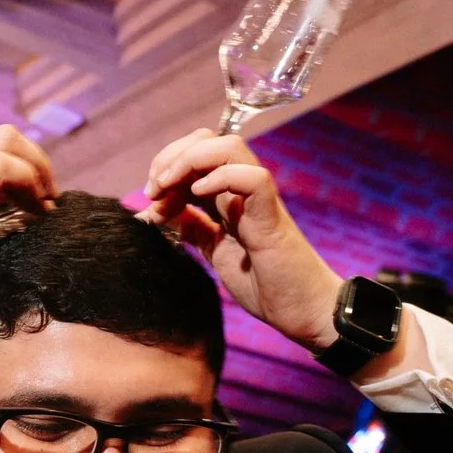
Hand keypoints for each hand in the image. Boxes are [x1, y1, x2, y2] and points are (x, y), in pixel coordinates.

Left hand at [139, 132, 342, 351]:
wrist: (302, 312)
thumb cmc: (265, 284)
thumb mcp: (216, 251)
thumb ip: (193, 227)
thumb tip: (155, 212)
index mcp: (228, 197)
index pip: (195, 154)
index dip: (166, 166)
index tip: (149, 199)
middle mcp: (243, 190)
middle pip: (207, 140)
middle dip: (172, 156)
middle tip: (154, 190)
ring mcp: (258, 199)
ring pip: (229, 147)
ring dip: (190, 160)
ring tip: (168, 187)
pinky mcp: (271, 215)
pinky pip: (252, 177)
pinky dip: (220, 177)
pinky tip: (198, 195)